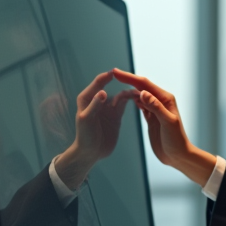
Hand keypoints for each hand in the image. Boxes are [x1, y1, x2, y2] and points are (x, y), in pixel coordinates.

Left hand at [54, 71, 133, 188]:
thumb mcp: (87, 120)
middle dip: (123, 83)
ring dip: (130, 92)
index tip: (116, 72)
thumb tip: (103, 92)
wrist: (91, 152)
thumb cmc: (85, 136)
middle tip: (134, 80)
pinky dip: (132, 100)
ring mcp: (108, 107)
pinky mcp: (116, 115)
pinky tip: (140, 99)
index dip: (107, 77)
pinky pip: (125, 104)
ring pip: (121, 95)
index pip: (98, 83)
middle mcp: (98, 100)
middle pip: (112, 86)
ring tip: (140, 92)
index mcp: (87, 98)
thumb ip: (94, 105)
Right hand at [111, 68, 215, 185]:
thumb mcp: (167, 123)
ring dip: (129, 88)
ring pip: (140, 94)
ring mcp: (155, 109)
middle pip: (141, 87)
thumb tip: (143, 92)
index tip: (116, 72)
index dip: (129, 77)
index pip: (144, 84)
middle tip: (113, 73)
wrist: (178, 155)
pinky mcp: (151, 118)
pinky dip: (132, 99)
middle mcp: (161, 101)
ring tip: (116, 82)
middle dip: (127, 79)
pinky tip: (126, 97)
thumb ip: (156, 107)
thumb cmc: (176, 140)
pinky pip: (140, 105)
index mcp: (165, 99)